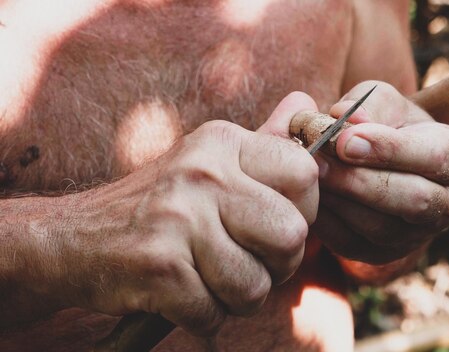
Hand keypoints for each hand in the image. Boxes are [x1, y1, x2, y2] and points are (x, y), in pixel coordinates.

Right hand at [51, 92, 318, 335]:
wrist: (71, 236)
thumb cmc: (157, 205)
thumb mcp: (207, 161)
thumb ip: (262, 141)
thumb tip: (305, 104)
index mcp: (222, 142)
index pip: (304, 173)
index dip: (303, 211)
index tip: (274, 225)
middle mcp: (203, 172)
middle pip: (291, 235)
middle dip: (278, 266)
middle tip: (249, 265)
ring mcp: (179, 217)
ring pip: (254, 285)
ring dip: (237, 298)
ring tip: (210, 280)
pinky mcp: (158, 265)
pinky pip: (214, 314)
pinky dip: (203, 316)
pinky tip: (181, 296)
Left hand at [311, 81, 448, 264]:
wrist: (383, 163)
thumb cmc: (388, 123)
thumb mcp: (384, 101)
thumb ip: (368, 104)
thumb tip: (346, 118)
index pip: (433, 157)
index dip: (388, 150)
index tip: (345, 139)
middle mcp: (448, 205)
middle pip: (410, 199)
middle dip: (360, 179)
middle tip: (317, 159)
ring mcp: (416, 237)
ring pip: (379, 226)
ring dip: (339, 199)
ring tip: (309, 172)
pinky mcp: (381, 254)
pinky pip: (351, 243)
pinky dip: (327, 219)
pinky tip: (310, 193)